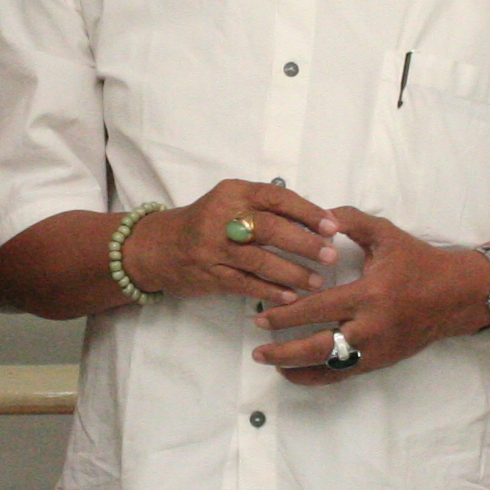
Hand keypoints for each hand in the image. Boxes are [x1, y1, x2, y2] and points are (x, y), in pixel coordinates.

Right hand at [127, 180, 337, 303]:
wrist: (157, 247)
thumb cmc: (206, 222)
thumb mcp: (231, 203)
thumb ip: (266, 208)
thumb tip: (317, 221)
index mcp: (233, 192)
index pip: (277, 197)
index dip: (307, 212)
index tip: (332, 226)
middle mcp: (222, 216)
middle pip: (271, 229)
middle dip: (304, 244)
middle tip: (330, 256)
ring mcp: (213, 246)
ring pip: (260, 260)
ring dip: (292, 273)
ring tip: (316, 282)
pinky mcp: (209, 273)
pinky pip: (246, 284)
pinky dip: (270, 292)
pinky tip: (290, 298)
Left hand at [253, 206, 489, 382]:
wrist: (457, 294)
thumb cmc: (419, 261)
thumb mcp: (386, 234)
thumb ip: (351, 221)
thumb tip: (319, 214)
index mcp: (370, 294)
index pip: (319, 309)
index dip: (287, 316)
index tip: (261, 317)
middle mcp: (372, 327)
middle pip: (318, 347)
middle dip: (284, 350)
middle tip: (258, 348)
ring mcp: (377, 349)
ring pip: (329, 367)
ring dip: (296, 368)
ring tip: (271, 364)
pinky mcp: (382, 362)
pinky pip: (344, 375)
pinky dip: (318, 376)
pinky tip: (297, 373)